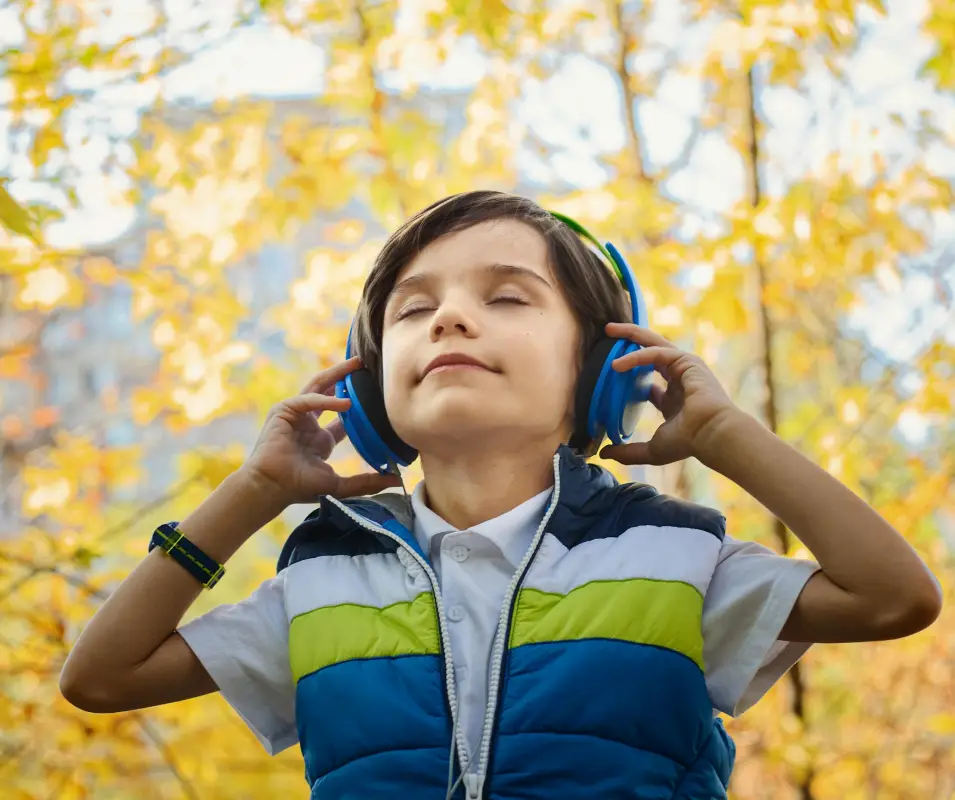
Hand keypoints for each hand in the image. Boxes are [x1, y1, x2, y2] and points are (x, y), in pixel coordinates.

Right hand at [240, 357, 401, 504]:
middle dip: (346, 378)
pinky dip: (326, 399)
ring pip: (318, 386)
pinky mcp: (284, 410)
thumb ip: (367, 481)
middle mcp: (308, 424)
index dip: (359, 406)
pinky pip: (308, 398)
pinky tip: (345, 403)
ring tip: (356, 365)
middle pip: (330, 392)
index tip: (378, 396)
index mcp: (320, 439)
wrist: (272, 487)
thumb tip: (397, 481)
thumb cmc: (299, 487)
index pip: (343, 417)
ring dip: (336, 374)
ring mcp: (296, 415)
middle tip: (366, 366)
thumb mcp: (340, 484)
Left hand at [598, 323, 742, 466]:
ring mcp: (685, 368)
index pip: (649, 382)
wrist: (711, 434)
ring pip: (654, 343)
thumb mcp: (652, 449)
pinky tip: (617, 365)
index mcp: (674, 400)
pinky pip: (656, 352)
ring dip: (631, 334)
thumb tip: (603, 453)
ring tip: (608, 331)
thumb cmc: (688, 442)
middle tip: (607, 334)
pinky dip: (636, 356)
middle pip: (650, 353)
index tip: (609, 373)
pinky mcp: (687, 361)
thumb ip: (628, 452)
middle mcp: (679, 380)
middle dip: (630, 342)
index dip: (629, 375)